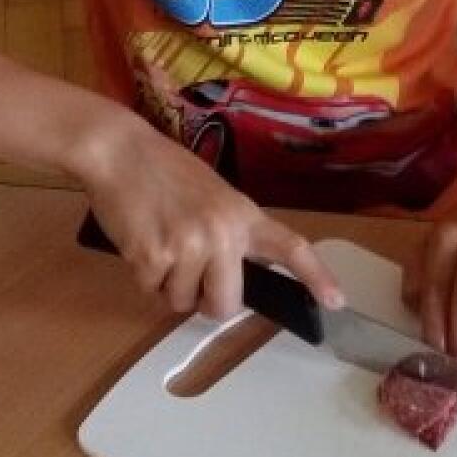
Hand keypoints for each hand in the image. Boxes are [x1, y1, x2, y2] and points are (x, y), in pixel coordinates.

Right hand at [75, 111, 343, 319]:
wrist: (119, 151)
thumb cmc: (163, 170)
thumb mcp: (212, 193)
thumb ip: (228, 231)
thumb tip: (231, 277)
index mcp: (242, 214)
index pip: (289, 248)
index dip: (316, 277)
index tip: (336, 301)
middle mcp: (222, 233)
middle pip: (227, 305)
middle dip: (206, 302)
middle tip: (189, 277)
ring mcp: (188, 246)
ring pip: (183, 303)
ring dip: (169, 287)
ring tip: (159, 244)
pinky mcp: (153, 258)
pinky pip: (152, 292)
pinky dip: (143, 277)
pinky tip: (140, 242)